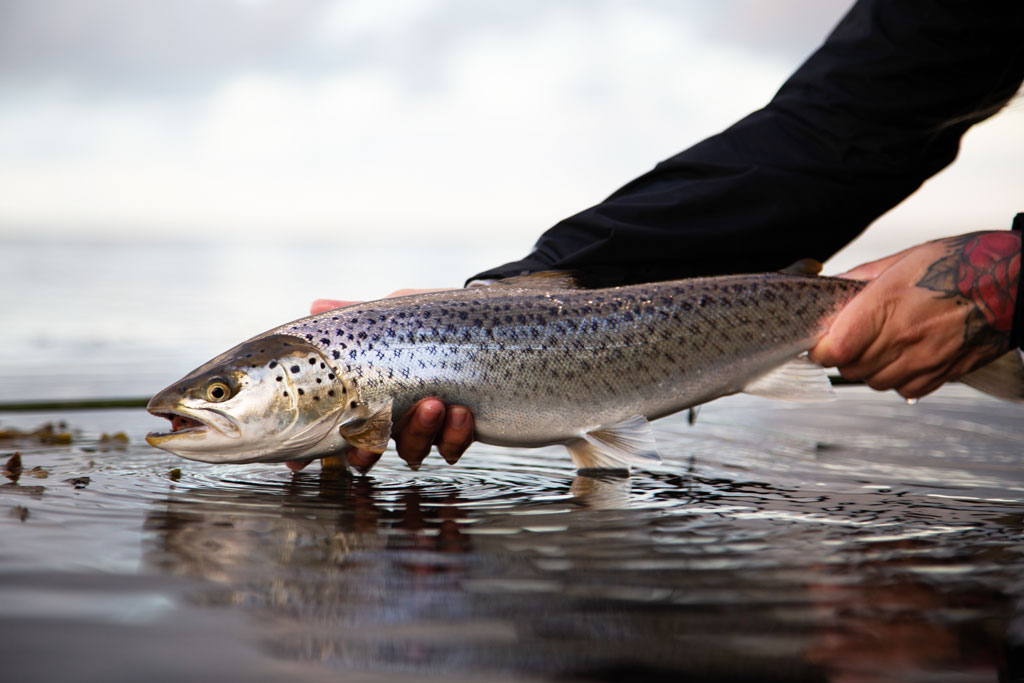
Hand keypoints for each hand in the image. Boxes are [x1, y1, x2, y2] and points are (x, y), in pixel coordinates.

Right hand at [286, 289, 476, 473]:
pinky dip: (454, 435)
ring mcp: (425, 427)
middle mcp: (392, 417)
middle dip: (367, 449)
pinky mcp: (459, 430)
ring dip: (419, 432)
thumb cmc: (428, 320)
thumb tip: (315, 305)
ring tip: (435, 404)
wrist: (481, 320)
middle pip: (367, 453)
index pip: (332, 429)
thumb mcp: (392, 314)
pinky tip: (461, 412)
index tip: (299, 461)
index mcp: (367, 394)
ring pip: (411, 451)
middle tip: (381, 428)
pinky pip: (450, 447)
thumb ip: (354, 315)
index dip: (311, 452)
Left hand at [810, 231, 1020, 398]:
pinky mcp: (945, 372)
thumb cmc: (963, 263)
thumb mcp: (903, 259)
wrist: (1013, 280)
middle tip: (851, 340)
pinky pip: (906, 391)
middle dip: (844, 357)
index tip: (821, 342)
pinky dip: (898, 379)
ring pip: (875, 382)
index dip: (821, 349)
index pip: (835, 349)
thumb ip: (860, 279)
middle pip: (851, 369)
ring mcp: (926, 358)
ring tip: (880, 346)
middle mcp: (905, 336)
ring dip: (869, 369)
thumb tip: (832, 289)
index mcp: (886, 304)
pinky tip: (904, 358)